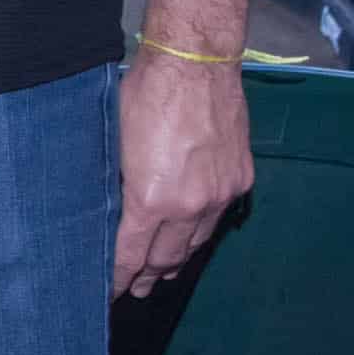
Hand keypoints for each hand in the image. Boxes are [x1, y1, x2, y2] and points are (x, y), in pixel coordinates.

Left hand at [114, 53, 253, 296]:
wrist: (196, 62)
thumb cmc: (145, 95)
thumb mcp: (116, 145)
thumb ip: (119, 186)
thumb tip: (115, 211)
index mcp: (150, 201)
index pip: (131, 255)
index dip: (121, 277)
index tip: (113, 292)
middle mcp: (189, 207)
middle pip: (167, 258)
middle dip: (149, 276)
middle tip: (137, 289)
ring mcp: (220, 195)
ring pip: (196, 243)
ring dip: (178, 260)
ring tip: (165, 274)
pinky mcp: (240, 179)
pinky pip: (218, 218)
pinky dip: (201, 232)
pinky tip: (193, 237)